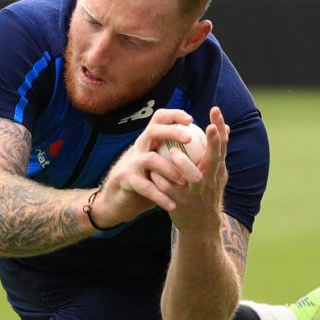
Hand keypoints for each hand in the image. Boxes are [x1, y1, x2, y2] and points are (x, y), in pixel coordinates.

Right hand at [88, 108, 206, 227]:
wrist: (116, 202)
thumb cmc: (144, 184)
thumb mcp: (159, 168)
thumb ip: (174, 159)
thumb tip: (203, 152)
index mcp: (148, 142)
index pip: (159, 119)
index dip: (174, 115)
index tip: (191, 120)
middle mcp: (139, 148)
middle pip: (154, 130)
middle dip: (172, 132)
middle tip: (189, 138)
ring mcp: (131, 163)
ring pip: (150, 159)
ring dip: (170, 169)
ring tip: (184, 181)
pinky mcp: (125, 179)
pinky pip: (145, 187)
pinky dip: (160, 196)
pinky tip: (172, 205)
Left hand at [152, 106, 229, 235]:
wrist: (200, 225)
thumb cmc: (207, 193)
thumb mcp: (217, 174)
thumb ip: (219, 152)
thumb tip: (226, 128)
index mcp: (217, 170)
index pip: (222, 146)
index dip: (219, 128)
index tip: (215, 110)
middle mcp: (210, 180)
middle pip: (214, 160)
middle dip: (212, 143)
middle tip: (206, 127)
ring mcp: (196, 193)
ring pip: (191, 176)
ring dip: (182, 163)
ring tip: (172, 151)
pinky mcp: (180, 204)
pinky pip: (168, 188)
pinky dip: (160, 179)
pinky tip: (152, 169)